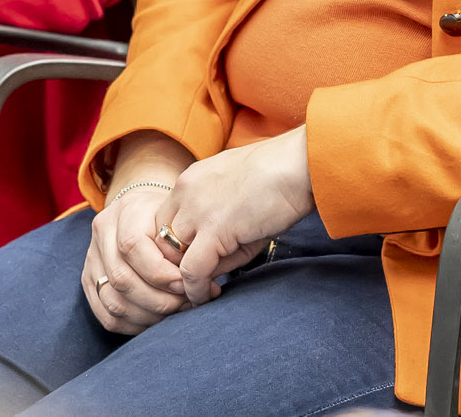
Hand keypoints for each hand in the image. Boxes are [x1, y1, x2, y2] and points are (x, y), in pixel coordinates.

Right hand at [83, 133, 199, 332]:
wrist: (143, 211)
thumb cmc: (169, 217)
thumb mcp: (179, 218)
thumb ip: (184, 244)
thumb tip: (200, 281)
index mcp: (125, 211)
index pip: (133, 247)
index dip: (161, 273)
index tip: (188, 283)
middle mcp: (102, 233)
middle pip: (122, 279)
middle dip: (159, 300)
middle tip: (186, 304)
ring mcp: (92, 259)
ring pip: (114, 302)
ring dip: (148, 316)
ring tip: (174, 314)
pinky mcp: (89, 282)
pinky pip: (106, 316)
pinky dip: (133, 325)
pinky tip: (155, 321)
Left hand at [161, 129, 316, 296]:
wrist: (299, 165)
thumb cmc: (279, 180)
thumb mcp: (237, 201)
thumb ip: (215, 229)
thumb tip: (206, 269)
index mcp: (190, 181)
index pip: (164, 221)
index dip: (175, 246)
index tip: (193, 262)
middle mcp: (186, 193)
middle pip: (161, 239)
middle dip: (174, 263)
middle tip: (193, 281)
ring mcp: (197, 211)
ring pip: (170, 257)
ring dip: (182, 278)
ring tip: (200, 291)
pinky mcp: (213, 231)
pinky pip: (191, 271)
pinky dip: (195, 289)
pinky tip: (207, 295)